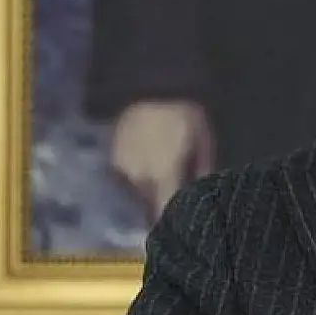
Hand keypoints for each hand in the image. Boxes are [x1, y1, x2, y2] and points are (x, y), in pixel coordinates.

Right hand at [110, 100, 216, 223]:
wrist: (151, 86)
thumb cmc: (184, 114)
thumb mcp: (203, 142)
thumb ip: (203, 172)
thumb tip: (203, 196)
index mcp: (163, 175)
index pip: (164, 213)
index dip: (171, 223)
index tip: (179, 228)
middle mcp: (139, 178)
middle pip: (150, 205)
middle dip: (162, 205)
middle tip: (176, 200)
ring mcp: (121, 169)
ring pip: (138, 193)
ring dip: (149, 192)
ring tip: (162, 179)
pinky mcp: (112, 159)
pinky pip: (127, 179)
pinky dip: (138, 178)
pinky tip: (149, 166)